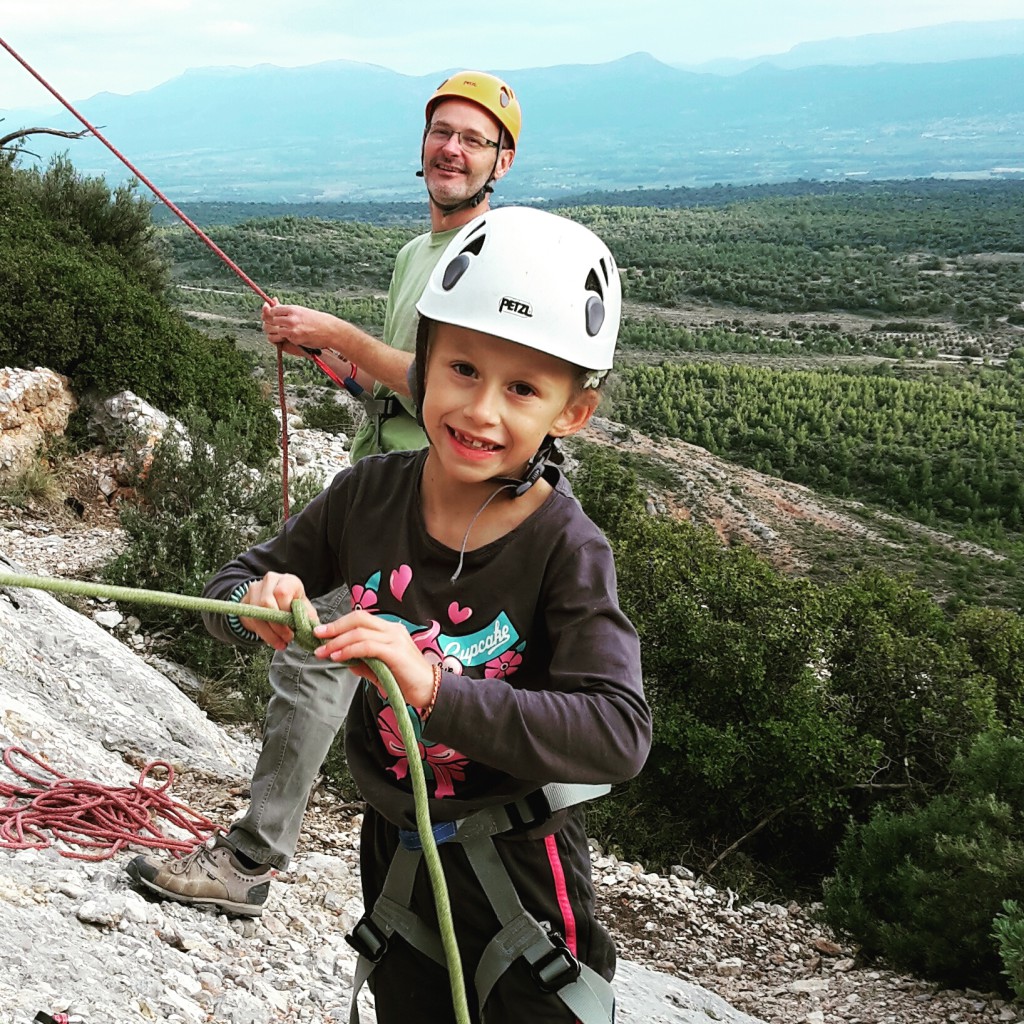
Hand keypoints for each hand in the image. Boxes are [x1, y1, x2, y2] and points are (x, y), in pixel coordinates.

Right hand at [238, 572, 318, 651]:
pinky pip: (252, 619)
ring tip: (281, 643)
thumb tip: (315, 631)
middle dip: (278, 626)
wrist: (274, 598)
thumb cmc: (293, 602)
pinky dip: (264, 634)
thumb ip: (308, 617)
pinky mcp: (246, 600)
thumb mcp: (303, 607)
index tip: (293, 627)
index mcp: (288, 580)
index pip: (282, 593)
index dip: (286, 612)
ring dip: (270, 633)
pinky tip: (273, 641)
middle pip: (267, 603)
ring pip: (258, 613)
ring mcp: (256, 589)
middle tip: (288, 638)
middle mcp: (270, 580)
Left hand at [261, 301, 339, 357]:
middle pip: (271, 320)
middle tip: (276, 326)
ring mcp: (293, 329)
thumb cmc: (316, 320)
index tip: (273, 317)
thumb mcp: (301, 311)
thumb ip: (287, 309)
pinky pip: (284, 338)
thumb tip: (274, 302)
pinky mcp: (295, 338)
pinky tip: (293, 336)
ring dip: (277, 332)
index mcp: (292, 309)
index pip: (273, 310)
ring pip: (276, 331)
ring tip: (284, 332)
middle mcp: (291, 318)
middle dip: (272, 324)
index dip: (271, 314)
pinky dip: (286, 338)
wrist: (330, 330)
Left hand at [313, 610, 434, 706]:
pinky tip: (338, 657)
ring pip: (360, 632)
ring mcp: (395, 639)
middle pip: (358, 619)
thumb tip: (343, 658)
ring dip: (337, 641)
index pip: (360, 618)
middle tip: (317, 637)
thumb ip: (363, 662)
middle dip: (334, 628)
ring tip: (323, 651)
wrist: (429, 691)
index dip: (339, 624)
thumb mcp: (379, 669)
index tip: (322, 633)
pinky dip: (349, 650)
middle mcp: (393, 629)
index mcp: (390, 630)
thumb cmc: (406, 681)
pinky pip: (367, 646)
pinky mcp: (395, 652)